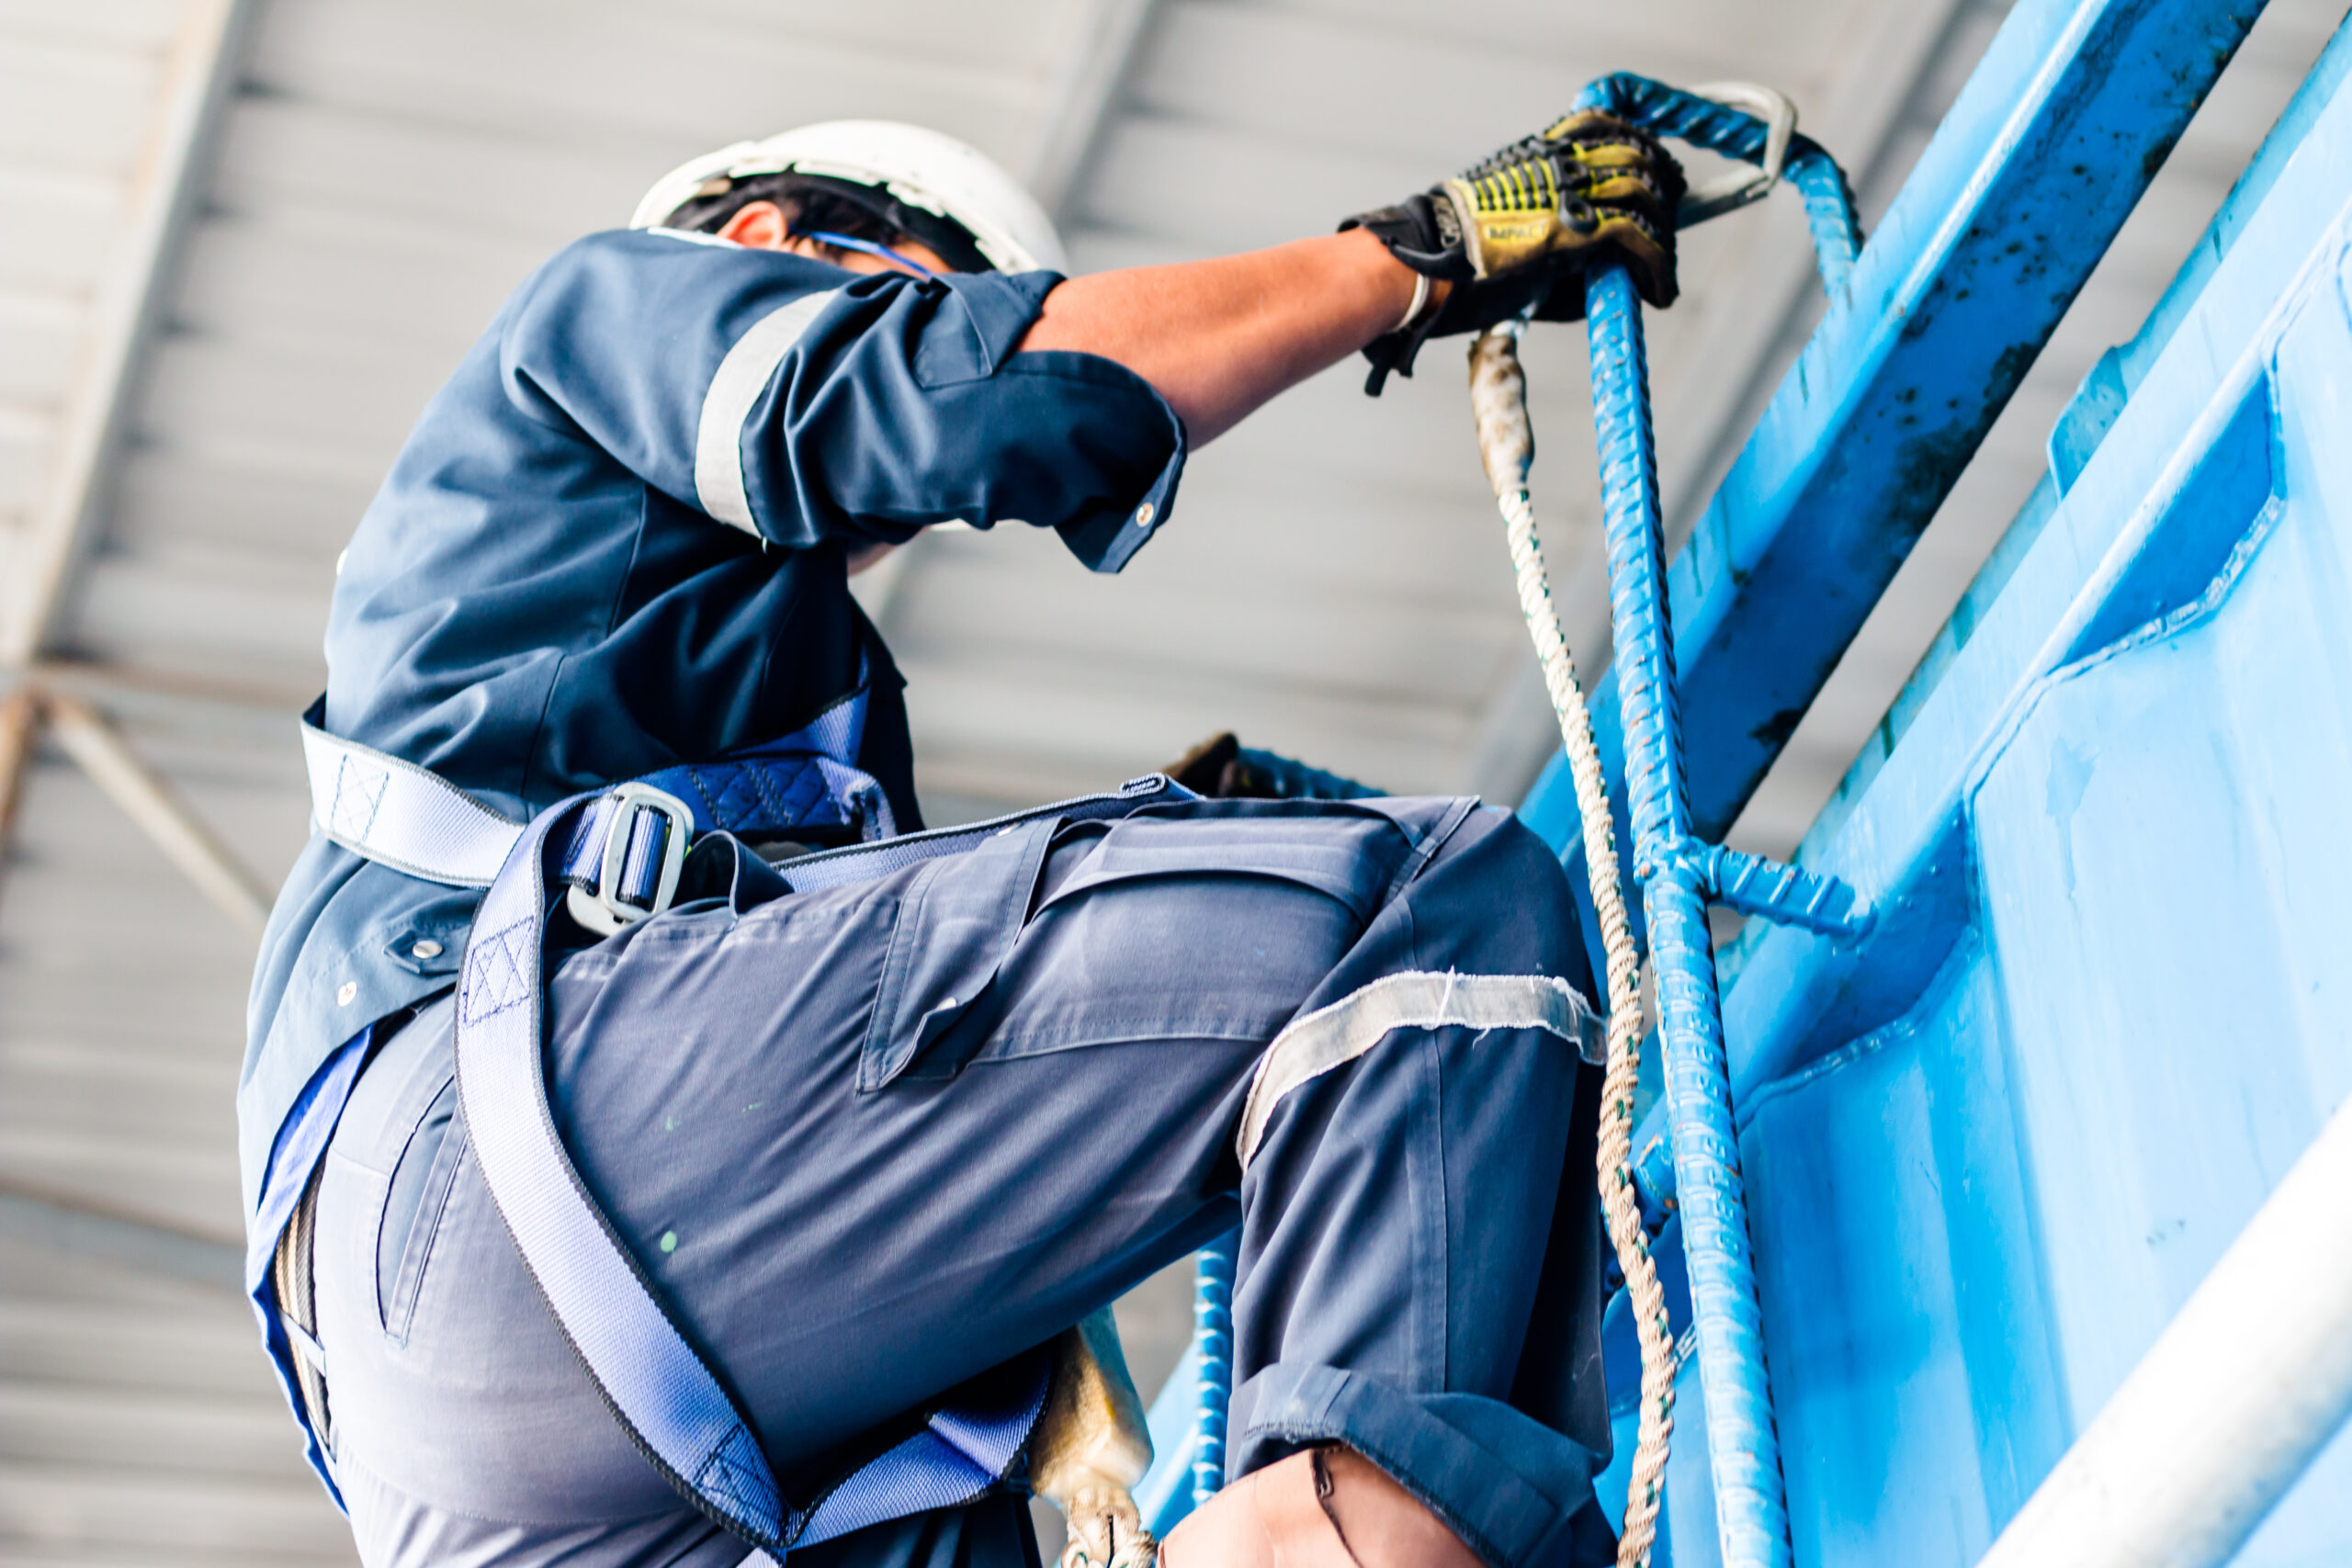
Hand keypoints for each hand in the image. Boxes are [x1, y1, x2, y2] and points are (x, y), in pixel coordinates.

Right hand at [1342, 111, 1684, 389]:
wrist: (1422, 263)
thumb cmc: (1449, 258)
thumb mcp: (1505, 227)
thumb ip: (1549, 233)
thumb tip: (1591, 265)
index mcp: (1537, 154)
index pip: (1604, 127)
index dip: (1640, 146)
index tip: (1656, 170)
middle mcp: (1557, 163)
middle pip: (1634, 155)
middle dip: (1664, 185)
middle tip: (1675, 213)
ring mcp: (1566, 192)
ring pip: (1642, 193)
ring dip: (1664, 231)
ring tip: (1665, 266)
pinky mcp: (1574, 229)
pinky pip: (1636, 237)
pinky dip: (1657, 264)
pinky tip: (1660, 290)